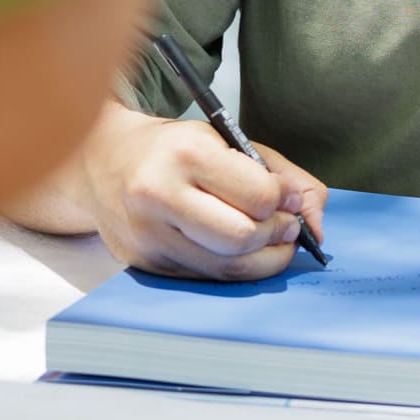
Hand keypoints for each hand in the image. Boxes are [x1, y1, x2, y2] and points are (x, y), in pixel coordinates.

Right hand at [77, 103, 327, 279]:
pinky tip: (241, 251)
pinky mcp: (144, 264)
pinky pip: (205, 278)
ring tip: (272, 240)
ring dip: (263, 259)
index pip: (258, 196)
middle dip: (277, 236)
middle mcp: (159, 195)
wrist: (102, 161)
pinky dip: (235, 268)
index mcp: (186, 154)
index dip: (286, 202)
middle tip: (286, 226)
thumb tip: (316, 224)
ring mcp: (147, 235)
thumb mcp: (233, 141)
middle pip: (241, 238)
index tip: (289, 199)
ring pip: (226, 267)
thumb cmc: (177, 149)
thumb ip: (286, 176)